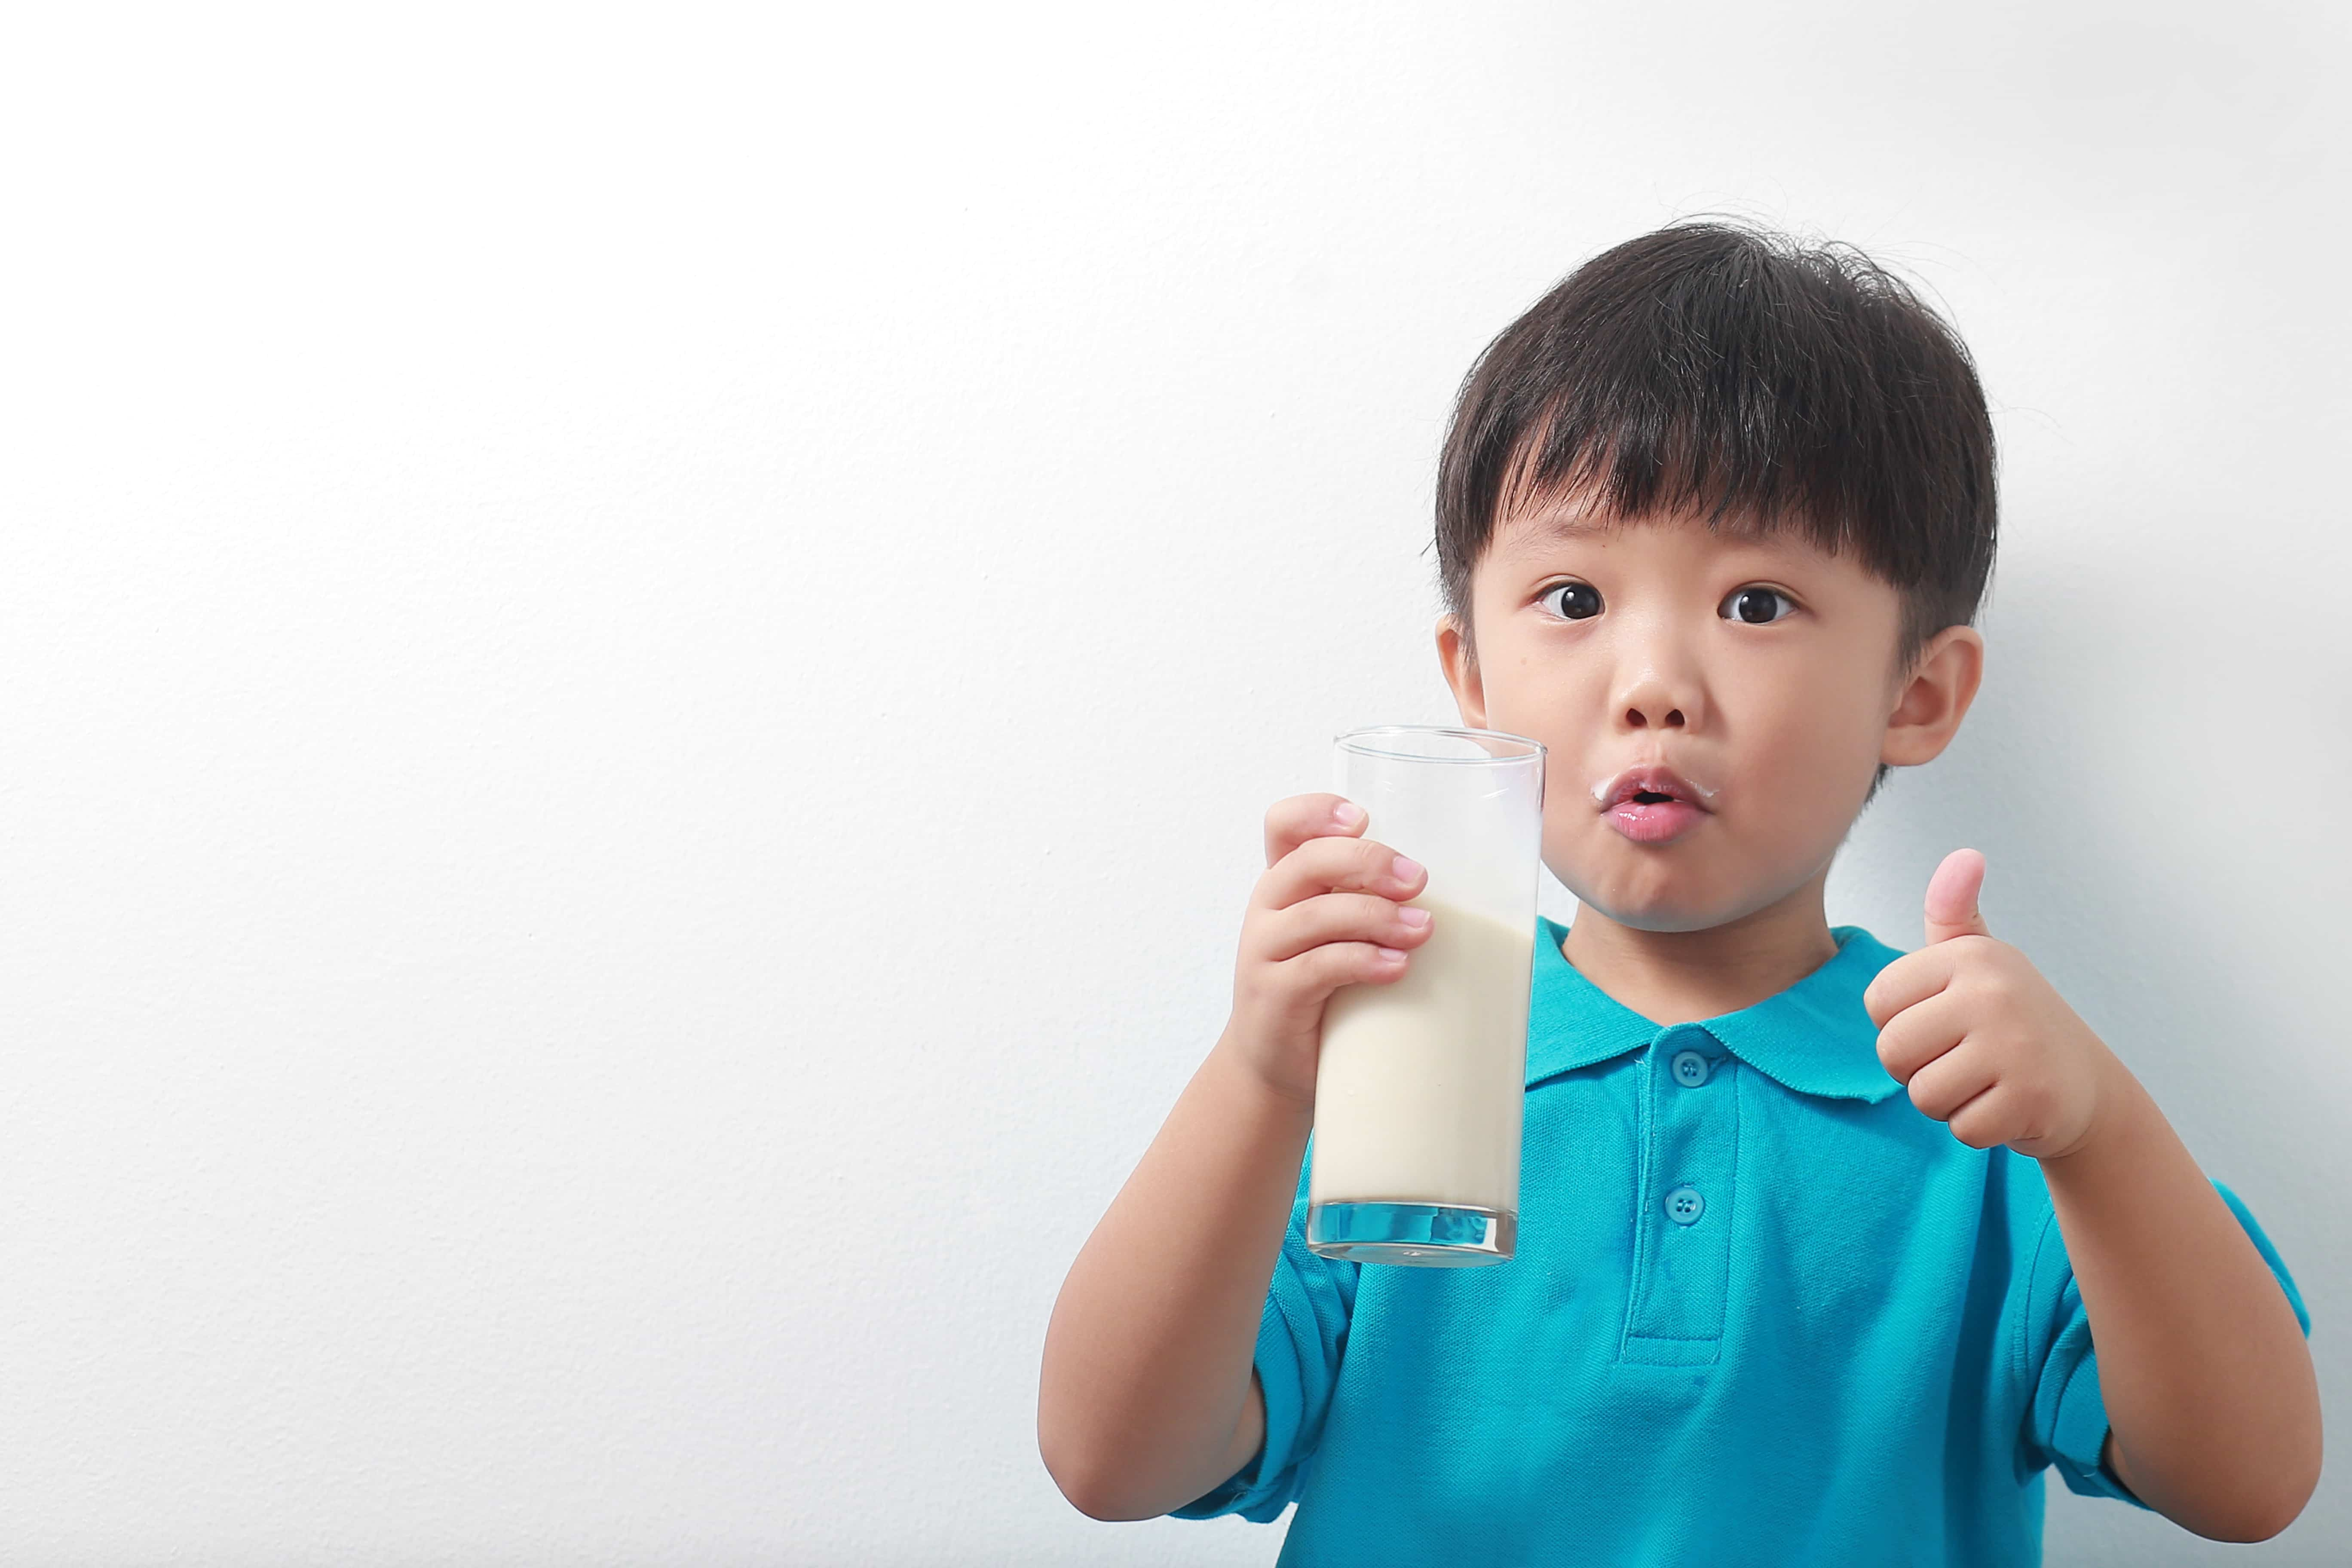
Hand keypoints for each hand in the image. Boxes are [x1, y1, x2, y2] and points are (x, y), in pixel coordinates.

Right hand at [1221, 793, 1434, 1109]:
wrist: (1275, 1067)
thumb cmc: (1323, 991)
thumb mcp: (1337, 936)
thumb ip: (1372, 904)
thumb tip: (1472, 889)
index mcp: (1285, 883)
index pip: (1283, 824)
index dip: (1318, 810)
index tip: (1364, 819)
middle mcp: (1268, 909)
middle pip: (1308, 861)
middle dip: (1368, 862)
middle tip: (1418, 880)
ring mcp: (1263, 952)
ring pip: (1317, 915)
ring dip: (1377, 916)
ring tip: (1423, 930)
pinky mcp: (1274, 996)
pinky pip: (1317, 967)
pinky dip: (1362, 962)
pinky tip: (1397, 967)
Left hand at [1861, 849, 2119, 1160]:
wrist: (2088, 1088)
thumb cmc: (2013, 1021)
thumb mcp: (1982, 961)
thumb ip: (1953, 912)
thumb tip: (1965, 856)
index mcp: (1970, 956)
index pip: (1878, 1003)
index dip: (1901, 1025)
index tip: (1944, 1024)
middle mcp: (1993, 993)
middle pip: (1894, 1051)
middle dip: (1919, 1070)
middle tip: (1965, 1061)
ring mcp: (2015, 1045)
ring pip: (1924, 1094)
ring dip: (1948, 1101)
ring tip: (1987, 1082)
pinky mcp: (2031, 1098)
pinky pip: (1962, 1127)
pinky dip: (1980, 1128)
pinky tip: (2010, 1107)